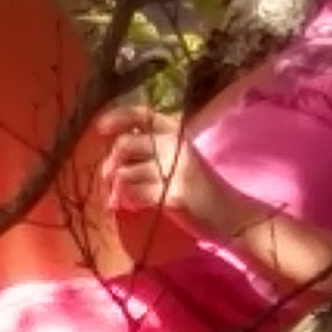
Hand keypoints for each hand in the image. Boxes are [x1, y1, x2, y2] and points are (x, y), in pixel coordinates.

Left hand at [94, 102, 189, 229]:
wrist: (231, 216)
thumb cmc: (201, 188)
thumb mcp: (180, 158)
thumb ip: (151, 150)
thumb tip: (112, 154)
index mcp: (177, 133)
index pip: (143, 115)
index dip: (118, 117)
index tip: (100, 128)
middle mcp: (176, 146)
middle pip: (125, 144)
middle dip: (110, 163)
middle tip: (108, 179)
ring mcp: (175, 170)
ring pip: (125, 172)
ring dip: (116, 188)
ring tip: (120, 199)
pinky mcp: (172, 195)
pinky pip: (134, 194)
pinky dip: (126, 202)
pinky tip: (130, 207)